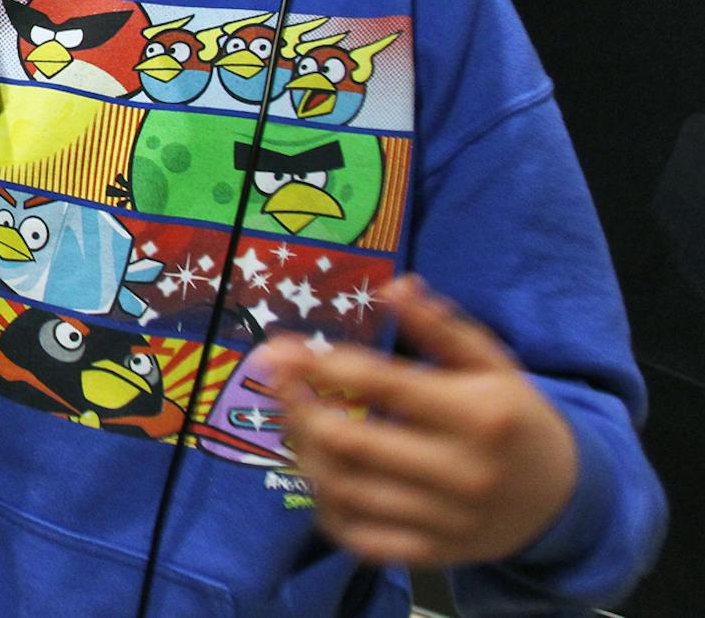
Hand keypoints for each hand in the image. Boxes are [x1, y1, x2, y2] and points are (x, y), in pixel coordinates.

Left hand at [260, 275, 578, 568]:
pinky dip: (324, 504)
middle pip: (350, 442)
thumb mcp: (492, 364)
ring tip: (293, 418)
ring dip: (303, 450)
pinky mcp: (431, 554)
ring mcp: (445, 521)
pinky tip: (318, 471)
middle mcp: (462, 473)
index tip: (278, 348)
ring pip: (344, 489)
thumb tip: (394, 287)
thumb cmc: (516, 417)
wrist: (564, 498)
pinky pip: (358, 536)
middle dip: (299, 407)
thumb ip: (441, 327)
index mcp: (480, 416)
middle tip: (277, 381)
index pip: (382, 385)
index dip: (320, 364)